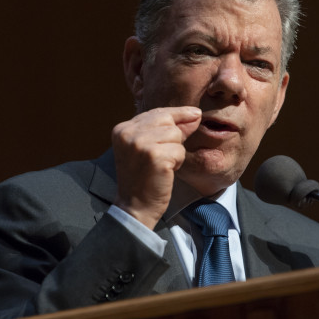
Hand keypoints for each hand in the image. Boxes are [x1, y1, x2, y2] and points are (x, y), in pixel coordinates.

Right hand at [111, 106, 201, 228]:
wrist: (135, 206)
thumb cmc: (144, 177)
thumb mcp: (150, 148)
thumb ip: (169, 129)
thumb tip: (196, 113)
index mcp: (122, 129)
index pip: (156, 112)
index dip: (178, 114)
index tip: (195, 114)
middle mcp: (128, 133)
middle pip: (167, 120)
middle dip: (175, 136)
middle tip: (166, 155)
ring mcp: (140, 144)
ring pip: (175, 134)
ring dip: (176, 151)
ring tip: (163, 165)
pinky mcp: (154, 156)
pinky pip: (179, 150)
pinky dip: (178, 162)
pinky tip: (166, 171)